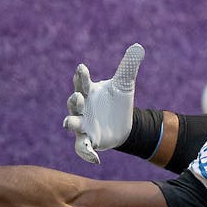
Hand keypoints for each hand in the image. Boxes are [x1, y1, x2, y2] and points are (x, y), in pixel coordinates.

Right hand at [63, 43, 144, 164]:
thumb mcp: (125, 83)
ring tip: (67, 123)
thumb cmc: (118, 101)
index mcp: (88, 92)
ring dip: (70, 122)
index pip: (82, 82)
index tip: (82, 67)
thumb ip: (128, 66)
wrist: (124, 124)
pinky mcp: (88, 140)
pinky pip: (83, 148)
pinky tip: (96, 160)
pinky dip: (87, 154)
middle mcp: (82, 108)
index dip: (81, 75)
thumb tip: (138, 46)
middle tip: (77, 96)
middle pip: (73, 103)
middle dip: (74, 100)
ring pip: (73, 124)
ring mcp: (83, 125)